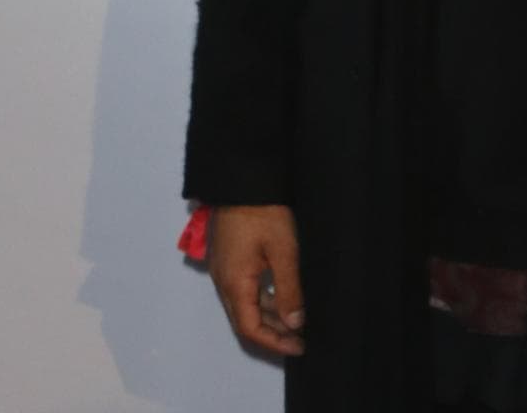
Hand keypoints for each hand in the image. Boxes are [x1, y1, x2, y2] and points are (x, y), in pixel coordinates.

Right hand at [208, 204, 304, 356]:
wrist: (242, 180)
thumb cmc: (263, 213)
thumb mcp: (283, 250)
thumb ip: (288, 289)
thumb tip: (294, 323)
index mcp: (234, 284)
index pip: (250, 328)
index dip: (274, 342)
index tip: (299, 346)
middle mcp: (224, 282)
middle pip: (246, 320)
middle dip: (273, 333)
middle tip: (302, 338)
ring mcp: (225, 270)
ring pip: (246, 304)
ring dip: (270, 316)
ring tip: (297, 321)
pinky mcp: (229, 258)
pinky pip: (245, 289)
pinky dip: (264, 299)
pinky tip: (283, 296)